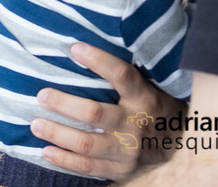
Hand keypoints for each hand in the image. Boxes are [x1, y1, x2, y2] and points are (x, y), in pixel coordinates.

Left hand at [32, 42, 186, 178]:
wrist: (181, 148)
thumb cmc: (158, 108)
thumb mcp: (152, 88)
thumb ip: (128, 77)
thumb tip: (89, 49)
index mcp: (145, 98)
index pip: (123, 75)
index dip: (99, 61)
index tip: (74, 48)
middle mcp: (136, 125)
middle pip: (95, 114)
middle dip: (65, 104)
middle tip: (42, 95)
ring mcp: (128, 151)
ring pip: (87, 144)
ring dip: (58, 133)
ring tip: (36, 123)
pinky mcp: (120, 170)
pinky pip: (87, 167)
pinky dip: (64, 160)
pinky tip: (46, 151)